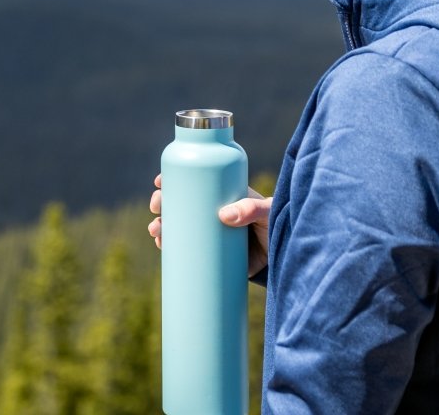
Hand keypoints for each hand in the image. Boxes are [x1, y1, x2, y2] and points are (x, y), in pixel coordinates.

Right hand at [149, 174, 272, 278]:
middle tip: (157, 207)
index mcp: (221, 194)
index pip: (194, 182)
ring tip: (156, 231)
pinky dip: (169, 247)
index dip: (173, 180)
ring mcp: (208, 233)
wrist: (282, 258)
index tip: (160, 182)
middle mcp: (210, 212)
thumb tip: (224, 215)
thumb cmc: (276, 227)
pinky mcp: (209, 254)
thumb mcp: (267, 213)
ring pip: (177, 226)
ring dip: (160, 225)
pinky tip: (161, 246)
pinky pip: (184, 249)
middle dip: (161, 203)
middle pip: (179, 203)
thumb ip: (252, 209)